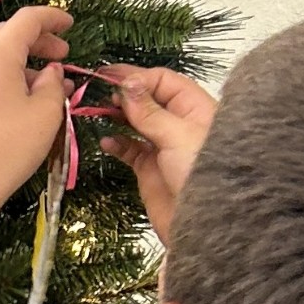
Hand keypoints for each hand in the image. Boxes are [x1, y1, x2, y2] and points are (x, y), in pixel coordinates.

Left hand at [0, 7, 72, 225]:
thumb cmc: (8, 148)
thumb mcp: (46, 113)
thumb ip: (55, 83)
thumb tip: (52, 71)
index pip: (26, 20)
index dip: (52, 17)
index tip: (71, 23)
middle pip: (7, 34)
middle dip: (38, 40)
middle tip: (63, 54)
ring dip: (23, 61)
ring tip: (51, 83)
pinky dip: (6, 76)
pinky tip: (25, 98)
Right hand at [99, 65, 216, 245]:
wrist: (207, 226)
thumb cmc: (206, 177)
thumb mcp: (177, 136)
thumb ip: (149, 110)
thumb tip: (128, 83)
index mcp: (196, 109)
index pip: (164, 81)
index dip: (137, 77)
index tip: (109, 77)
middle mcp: (180, 125)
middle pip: (148, 99)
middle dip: (124, 94)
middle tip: (99, 92)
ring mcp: (165, 147)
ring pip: (136, 122)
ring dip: (116, 116)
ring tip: (97, 112)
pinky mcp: (152, 169)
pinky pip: (130, 149)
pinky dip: (116, 143)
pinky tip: (107, 142)